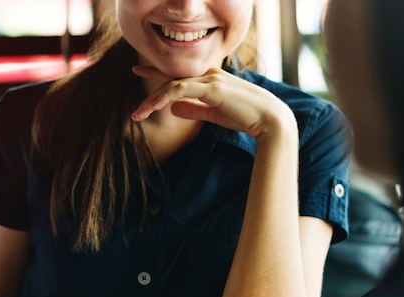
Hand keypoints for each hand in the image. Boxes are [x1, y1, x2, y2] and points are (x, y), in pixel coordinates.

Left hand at [131, 65, 296, 139]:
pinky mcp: (212, 88)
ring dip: (152, 100)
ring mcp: (210, 79)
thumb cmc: (245, 117)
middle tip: (135, 99)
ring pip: (172, 84)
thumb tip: (173, 109)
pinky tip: (153, 107)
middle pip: (172, 78)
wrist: (269, 120)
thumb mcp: (214, 114)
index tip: (139, 69)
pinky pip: (180, 89)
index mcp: (210, 79)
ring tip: (137, 115)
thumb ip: (194, 109)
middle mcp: (209, 74)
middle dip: (151, 86)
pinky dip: (164, 97)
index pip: (180, 74)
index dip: (158, 71)